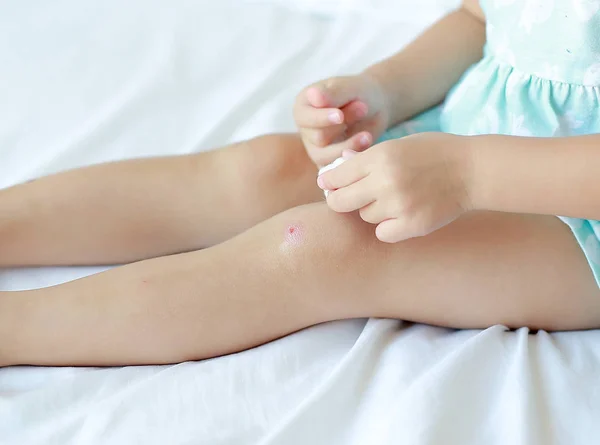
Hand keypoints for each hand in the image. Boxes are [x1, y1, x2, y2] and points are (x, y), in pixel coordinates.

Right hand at [294, 74, 389, 166]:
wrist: (376, 107)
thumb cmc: (360, 92)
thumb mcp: (349, 87)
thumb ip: (333, 93)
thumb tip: (314, 96)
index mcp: (303, 107)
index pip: (304, 118)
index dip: (321, 118)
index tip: (340, 116)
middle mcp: (306, 129)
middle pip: (317, 137)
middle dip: (342, 125)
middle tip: (363, 108)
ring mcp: (316, 148)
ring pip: (326, 156)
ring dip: (349, 145)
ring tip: (367, 134)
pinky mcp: (329, 162)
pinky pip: (336, 168)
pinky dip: (351, 158)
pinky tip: (366, 146)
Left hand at [317, 133, 473, 241]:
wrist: (473, 169)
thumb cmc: (434, 152)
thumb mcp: (399, 145)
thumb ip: (367, 159)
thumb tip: (336, 170)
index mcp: (379, 156)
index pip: (336, 176)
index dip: (329, 182)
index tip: (329, 185)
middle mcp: (385, 181)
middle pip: (340, 202)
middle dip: (339, 200)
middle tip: (347, 199)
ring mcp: (399, 205)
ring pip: (364, 216)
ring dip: (372, 210)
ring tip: (393, 199)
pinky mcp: (412, 225)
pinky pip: (382, 233)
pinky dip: (388, 227)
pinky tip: (401, 215)